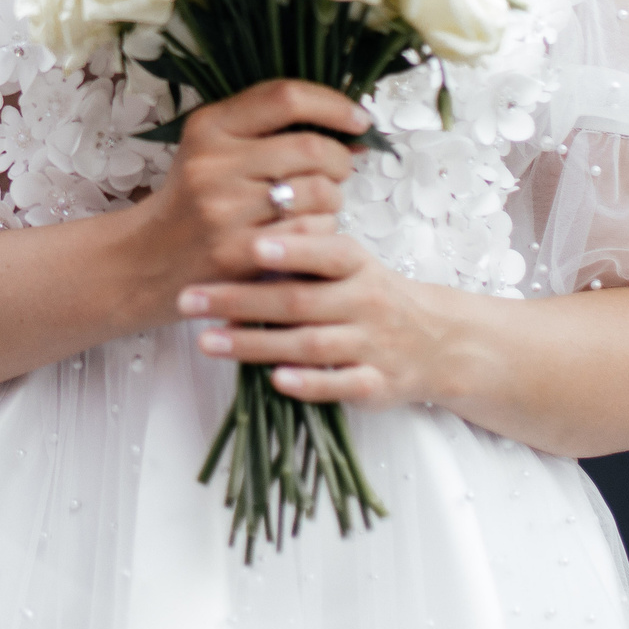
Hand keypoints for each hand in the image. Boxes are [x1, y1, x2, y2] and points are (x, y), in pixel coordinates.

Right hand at [123, 79, 369, 311]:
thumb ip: (270, 131)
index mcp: (209, 126)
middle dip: (340, 160)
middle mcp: (213, 162)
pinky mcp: (237, 252)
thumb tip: (352, 128)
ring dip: (333, 201)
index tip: (359, 119)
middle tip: (338, 172)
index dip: (333, 104)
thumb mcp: (214, 150)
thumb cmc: (194, 200)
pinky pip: (309, 234)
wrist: (147, 260)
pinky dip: (319, 234)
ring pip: (319, 193)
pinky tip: (302, 235)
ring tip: (315, 207)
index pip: (285, 97)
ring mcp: (224, 209)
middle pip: (311, 147)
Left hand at [178, 227, 468, 410]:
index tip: (252, 245)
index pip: (328, 252)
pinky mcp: (376, 385)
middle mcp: (366, 302)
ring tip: (207, 341)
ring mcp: (373, 345)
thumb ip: (304, 255)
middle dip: (240, 299)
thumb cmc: (371, 294)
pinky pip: (342, 385)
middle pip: (299, 301)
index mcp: (358, 266)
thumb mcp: (349, 265)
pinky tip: (275, 380)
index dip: (292, 249)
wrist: (439, 342)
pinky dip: (309, 384)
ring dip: (256, 344)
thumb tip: (240, 242)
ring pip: (311, 345)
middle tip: (189, 298)